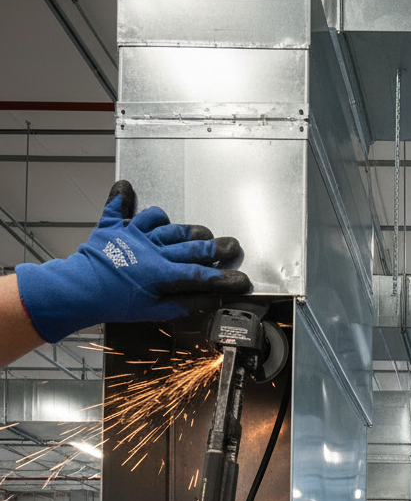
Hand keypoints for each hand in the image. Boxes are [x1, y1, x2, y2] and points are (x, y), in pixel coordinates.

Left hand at [14, 179, 250, 342]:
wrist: (78, 291)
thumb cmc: (114, 304)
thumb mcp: (154, 312)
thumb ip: (184, 304)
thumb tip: (209, 298)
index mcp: (163, 273)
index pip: (202, 275)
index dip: (225, 277)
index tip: (242, 279)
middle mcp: (152, 250)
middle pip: (191, 245)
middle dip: (216, 246)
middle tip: (231, 245)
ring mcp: (133, 235)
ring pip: (165, 224)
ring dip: (183, 228)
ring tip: (196, 231)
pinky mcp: (113, 228)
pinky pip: (118, 208)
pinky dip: (122, 198)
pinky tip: (127, 188)